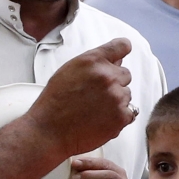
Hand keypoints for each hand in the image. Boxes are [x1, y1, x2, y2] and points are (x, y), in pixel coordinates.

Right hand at [25, 38, 135, 158]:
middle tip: (94, 95)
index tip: (121, 57)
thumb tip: (116, 59)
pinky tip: (100, 120)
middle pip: (125, 74)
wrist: (47, 132)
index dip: (122, 51)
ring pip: (127, 94)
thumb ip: (94, 63)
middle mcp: (107, 76)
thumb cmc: (54, 103)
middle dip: (114, 83)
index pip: (122, 46)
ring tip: (93, 110)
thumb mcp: (69, 72)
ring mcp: (116, 96)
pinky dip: (119, 117)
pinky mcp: (121, 116)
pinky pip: (130, 112)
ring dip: (116, 101)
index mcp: (93, 61)